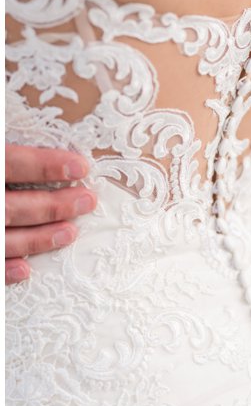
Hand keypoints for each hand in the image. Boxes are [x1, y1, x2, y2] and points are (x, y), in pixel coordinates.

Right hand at [5, 145, 95, 284]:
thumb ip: (9, 156)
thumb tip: (37, 134)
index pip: (8, 163)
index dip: (43, 165)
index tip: (81, 167)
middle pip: (9, 206)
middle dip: (51, 206)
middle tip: (87, 201)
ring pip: (1, 239)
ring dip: (37, 239)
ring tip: (70, 233)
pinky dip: (3, 270)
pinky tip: (27, 271)